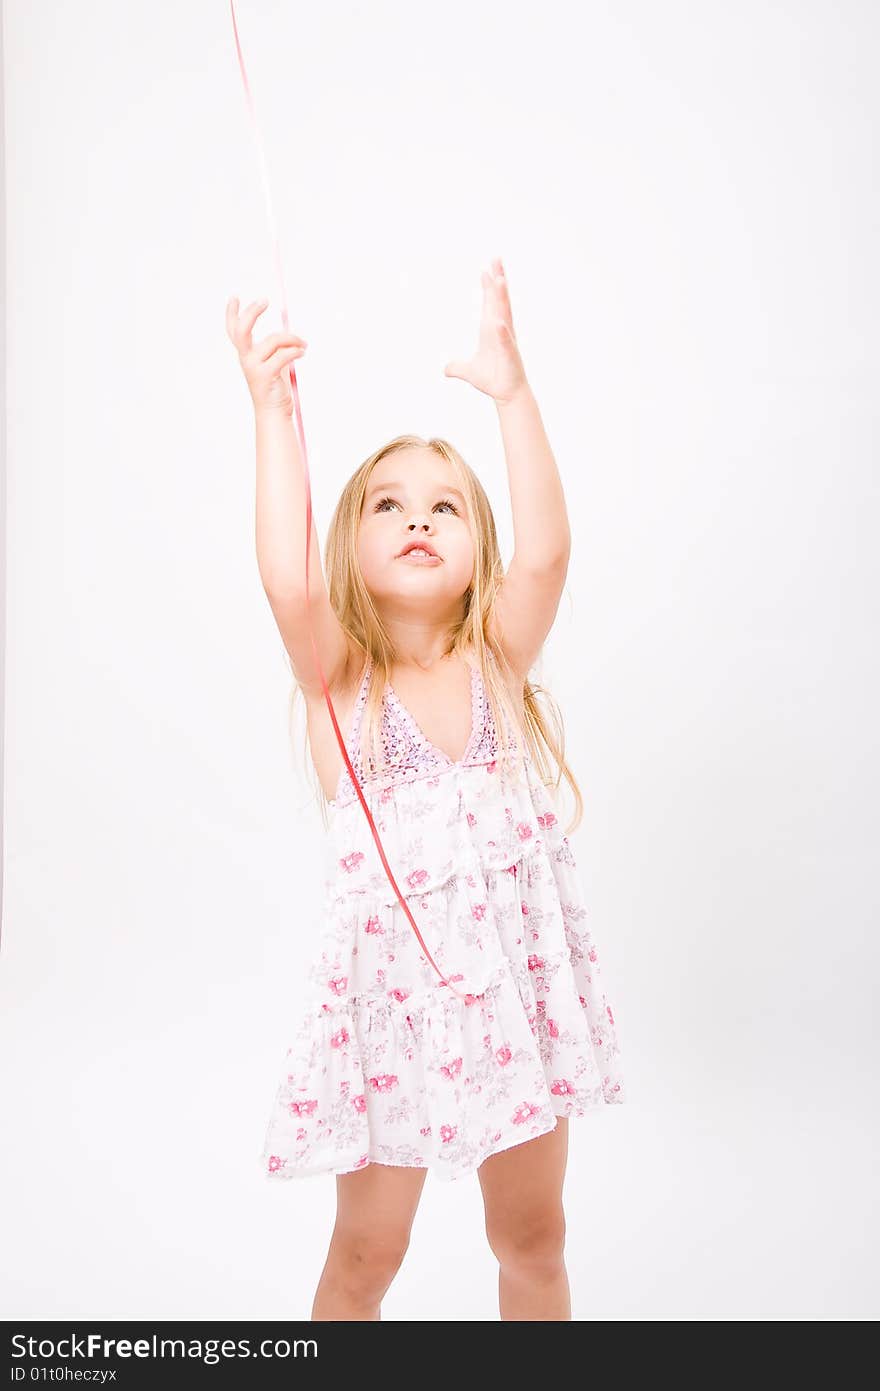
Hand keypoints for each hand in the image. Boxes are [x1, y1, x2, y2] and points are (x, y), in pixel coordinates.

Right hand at [225, 297, 307, 415]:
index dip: (231, 313)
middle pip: (242, 330)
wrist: (274, 412)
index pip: (233, 331)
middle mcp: (246, 359)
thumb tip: (288, 331)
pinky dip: (296, 351)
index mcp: (246, 354)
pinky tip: (303, 352)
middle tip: (265, 301)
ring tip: (303, 343)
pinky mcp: (265, 376)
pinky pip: (284, 355)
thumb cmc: (275, 386)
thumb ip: (277, 347)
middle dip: (252, 312)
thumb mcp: (273, 362)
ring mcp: (254, 367)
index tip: (234, 297)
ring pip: (273, 340)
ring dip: (292, 338)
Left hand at [444, 258, 528, 403]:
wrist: (507, 394)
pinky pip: (505, 341)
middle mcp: (500, 330)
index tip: (486, 268)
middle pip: (499, 300)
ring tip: (500, 278)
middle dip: (497, 280)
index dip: (488, 286)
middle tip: (496, 259)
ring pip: (504, 314)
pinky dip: (502, 332)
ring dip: (502, 297)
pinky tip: (498, 323)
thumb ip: (456, 367)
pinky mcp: (509, 355)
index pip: (490, 303)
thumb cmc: (493, 379)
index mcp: (491, 330)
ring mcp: (506, 341)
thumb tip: (445, 369)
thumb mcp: (468, 371)